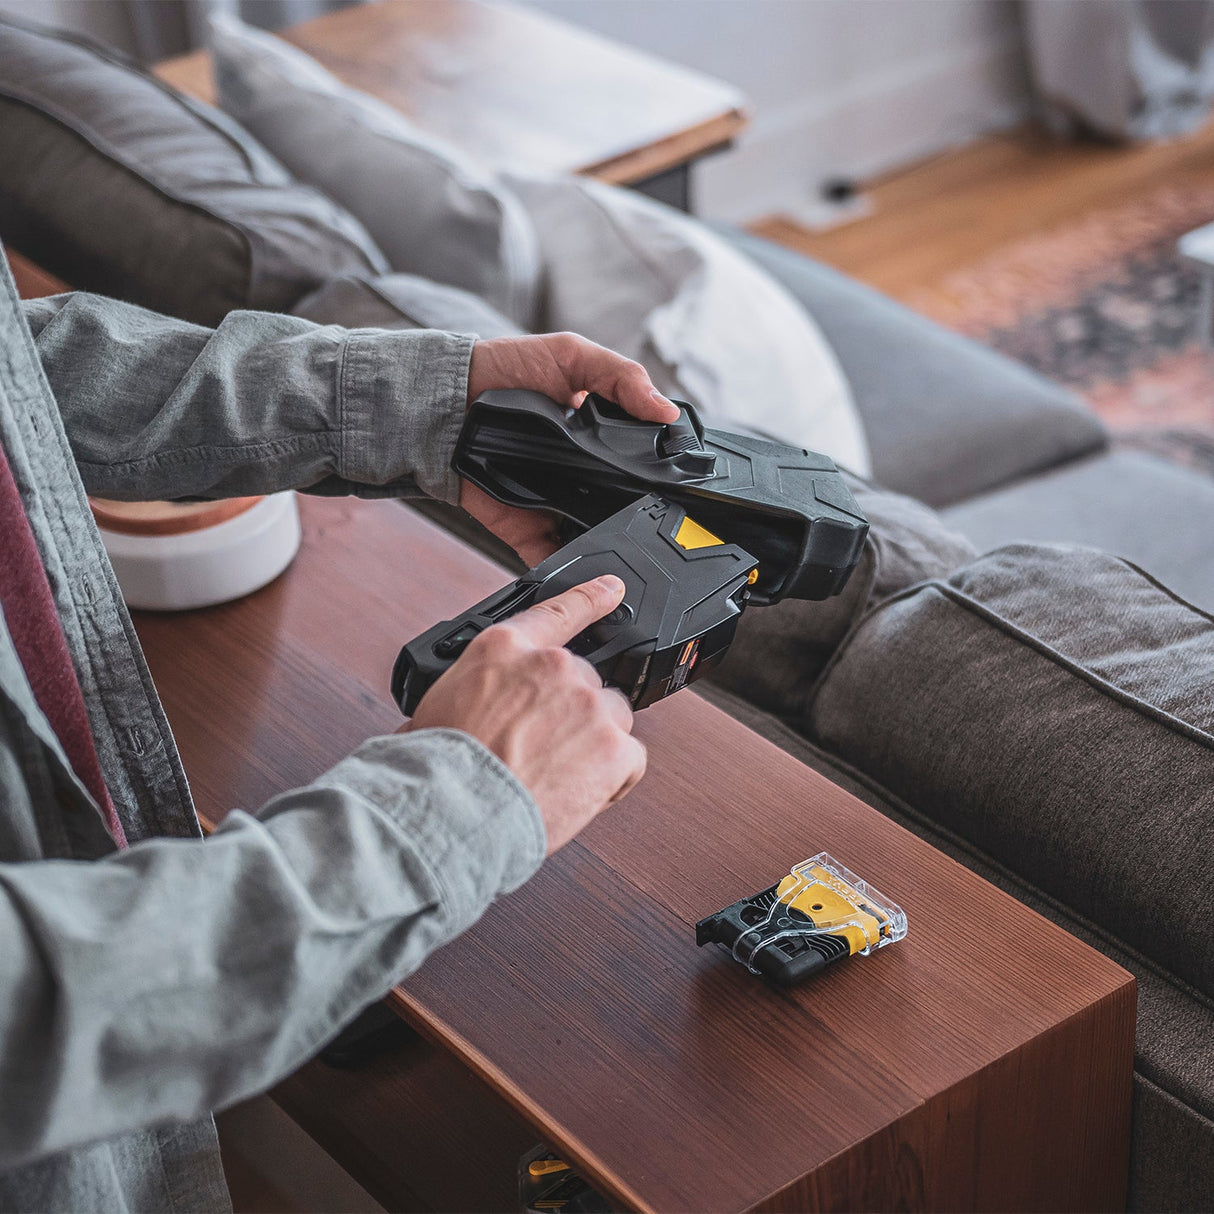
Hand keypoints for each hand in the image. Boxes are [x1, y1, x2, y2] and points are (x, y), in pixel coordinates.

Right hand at [402, 574, 644, 852]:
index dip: (591, 598)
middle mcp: (551, 666)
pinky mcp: (614, 747)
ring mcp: (587, 704)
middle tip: (542, 751)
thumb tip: (465, 711)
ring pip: (612, 718)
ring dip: (594, 743)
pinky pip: (630, 760)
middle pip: (585, 681)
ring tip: (556, 776)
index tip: (612, 588)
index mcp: (503, 649)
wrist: (454, 813)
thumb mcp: (434, 707)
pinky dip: (611, 780)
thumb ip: (469, 693)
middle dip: (571, 713)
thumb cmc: (435, 770)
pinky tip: (578, 793)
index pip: (559, 612)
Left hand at [460, 333, 678, 566]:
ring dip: (608, 548)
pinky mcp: (527, 528)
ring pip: (593, 537)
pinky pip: (551, 557)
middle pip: (624, 509)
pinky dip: (565, 569)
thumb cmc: (507, 369)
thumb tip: (666, 410)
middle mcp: (584, 476)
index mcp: (601, 438)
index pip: (643, 464)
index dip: (662, 476)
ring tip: (627, 557)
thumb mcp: (573, 357)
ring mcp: (556, 505)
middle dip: (639, 520)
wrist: (447, 402)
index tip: (682, 489)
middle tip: (660, 528)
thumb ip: (622, 378)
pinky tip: (583, 573)